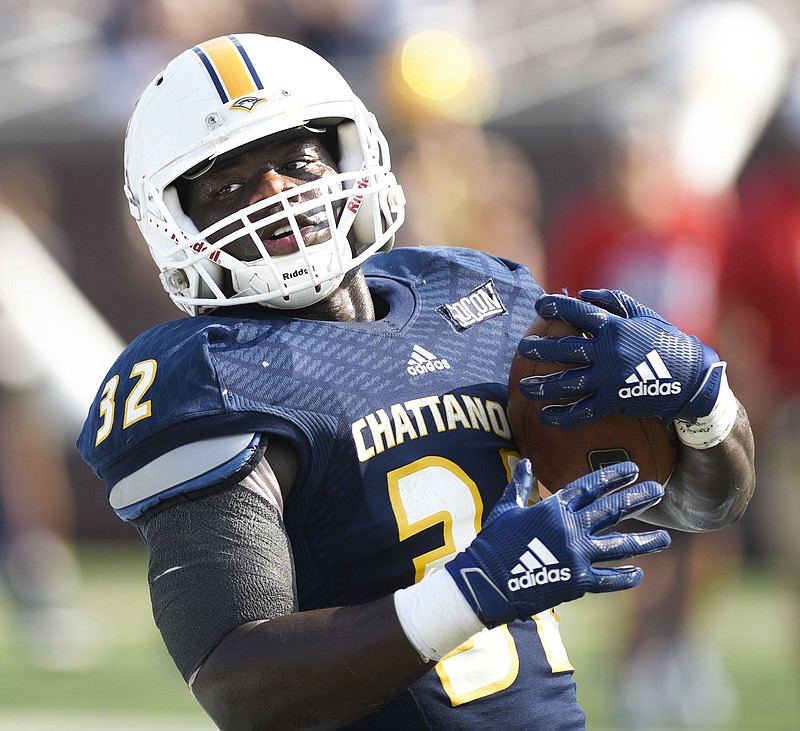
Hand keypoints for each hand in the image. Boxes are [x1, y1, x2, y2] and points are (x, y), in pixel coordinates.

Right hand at [445, 459, 669, 627]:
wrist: (488, 581)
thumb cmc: (493, 543)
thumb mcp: (506, 509)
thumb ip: (520, 486)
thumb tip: (526, 462)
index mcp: (553, 508)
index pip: (589, 486)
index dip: (612, 476)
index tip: (632, 469)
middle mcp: (570, 528)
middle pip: (611, 509)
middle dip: (636, 498)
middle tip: (657, 490)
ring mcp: (577, 554)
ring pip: (619, 545)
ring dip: (644, 541)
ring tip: (664, 539)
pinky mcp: (578, 580)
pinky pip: (608, 578)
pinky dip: (624, 577)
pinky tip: (638, 574)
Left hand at [517, 289, 725, 426]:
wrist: (693, 381)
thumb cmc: (667, 344)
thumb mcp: (644, 316)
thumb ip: (613, 302)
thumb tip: (581, 294)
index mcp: (615, 328)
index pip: (577, 313)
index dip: (555, 307)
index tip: (538, 305)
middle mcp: (609, 352)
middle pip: (564, 349)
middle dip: (539, 348)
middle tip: (523, 347)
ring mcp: (610, 379)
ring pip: (567, 382)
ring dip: (542, 385)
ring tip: (523, 385)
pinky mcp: (614, 402)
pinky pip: (582, 411)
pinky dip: (562, 415)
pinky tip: (545, 416)